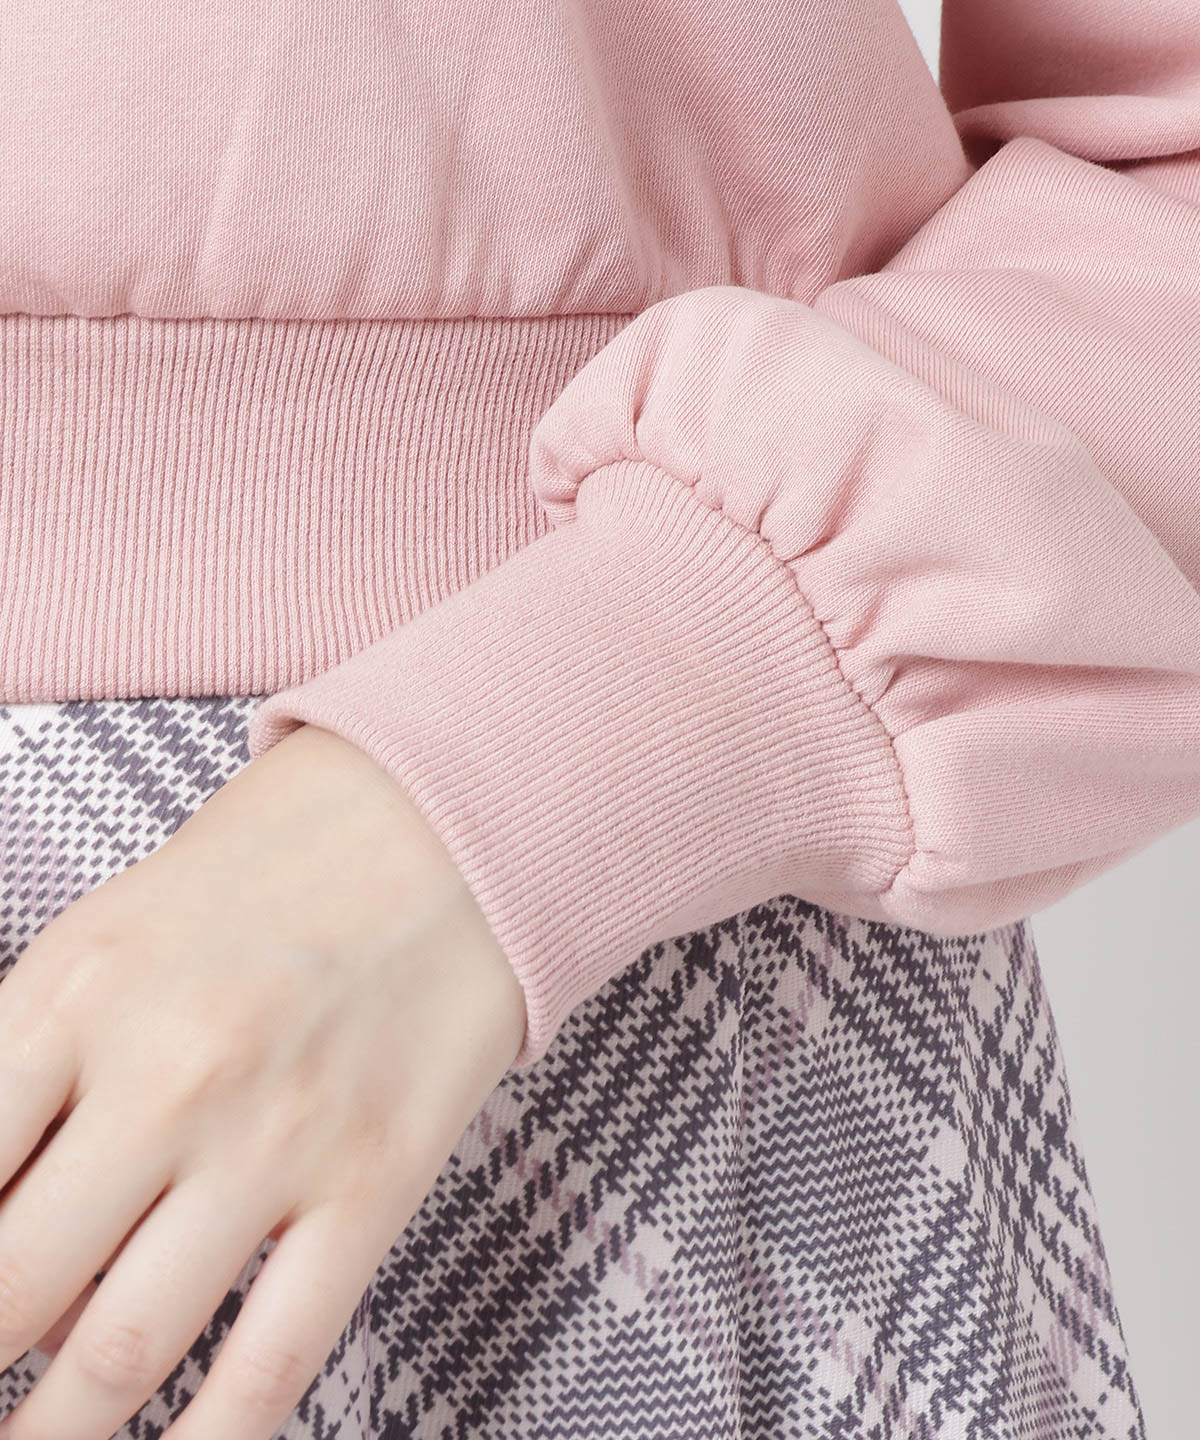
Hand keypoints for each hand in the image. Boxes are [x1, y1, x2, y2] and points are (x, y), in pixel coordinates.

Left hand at [0, 722, 525, 1437]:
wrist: (445, 825)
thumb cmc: (265, 875)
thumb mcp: (106, 938)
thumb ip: (21, 1073)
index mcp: (75, 996)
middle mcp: (168, 1072)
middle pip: (8, 1293)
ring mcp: (277, 1136)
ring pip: (122, 1354)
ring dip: (55, 1434)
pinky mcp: (373, 1180)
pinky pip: (275, 1359)